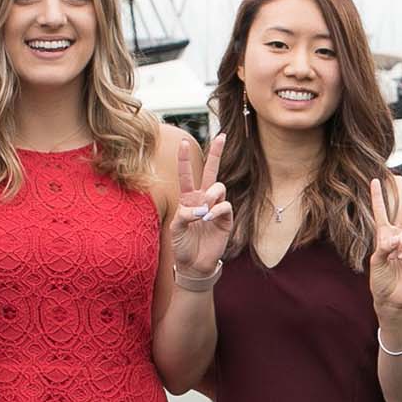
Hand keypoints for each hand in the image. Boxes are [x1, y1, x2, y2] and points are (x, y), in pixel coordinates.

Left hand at [170, 132, 230, 277]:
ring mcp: (216, 209)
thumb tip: (198, 208)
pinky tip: (209, 218)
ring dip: (212, 194)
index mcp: (188, 199)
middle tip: (222, 136)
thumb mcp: (175, 229)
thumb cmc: (182, 246)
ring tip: (204, 209)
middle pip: (212, 171)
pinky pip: (225, 206)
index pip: (187, 174)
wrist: (194, 265)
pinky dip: (217, 209)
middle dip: (216, 153)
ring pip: (219, 187)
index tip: (183, 142)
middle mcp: (203, 200)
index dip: (185, 159)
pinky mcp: (226, 220)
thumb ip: (184, 216)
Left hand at [369, 175, 401, 319]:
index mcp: (384, 236)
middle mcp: (398, 238)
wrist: (390, 299)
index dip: (378, 197)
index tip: (375, 180)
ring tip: (396, 253)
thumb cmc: (379, 281)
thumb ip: (383, 248)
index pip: (381, 212)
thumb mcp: (376, 262)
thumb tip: (396, 238)